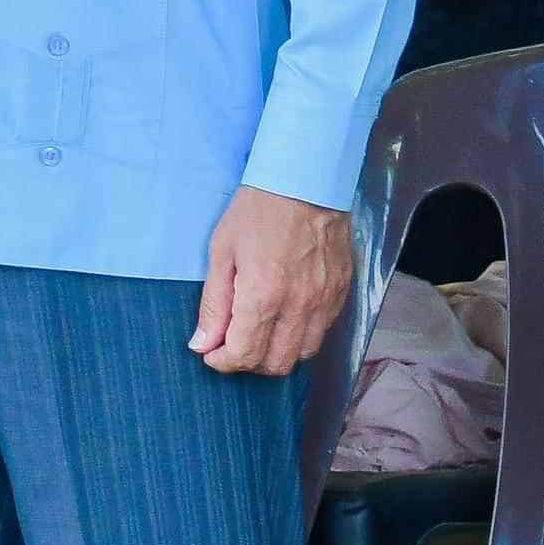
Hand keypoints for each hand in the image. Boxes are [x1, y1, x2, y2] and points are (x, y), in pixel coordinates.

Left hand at [191, 185, 352, 375]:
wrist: (307, 179)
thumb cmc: (259, 209)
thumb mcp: (222, 251)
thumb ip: (214, 304)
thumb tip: (202, 343)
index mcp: (263, 296)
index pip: (243, 355)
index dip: (222, 362)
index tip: (211, 353)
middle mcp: (299, 307)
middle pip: (275, 365)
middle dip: (248, 362)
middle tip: (232, 343)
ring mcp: (325, 302)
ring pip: (303, 355)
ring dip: (277, 353)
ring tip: (260, 332)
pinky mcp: (341, 293)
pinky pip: (322, 332)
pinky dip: (301, 336)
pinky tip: (285, 317)